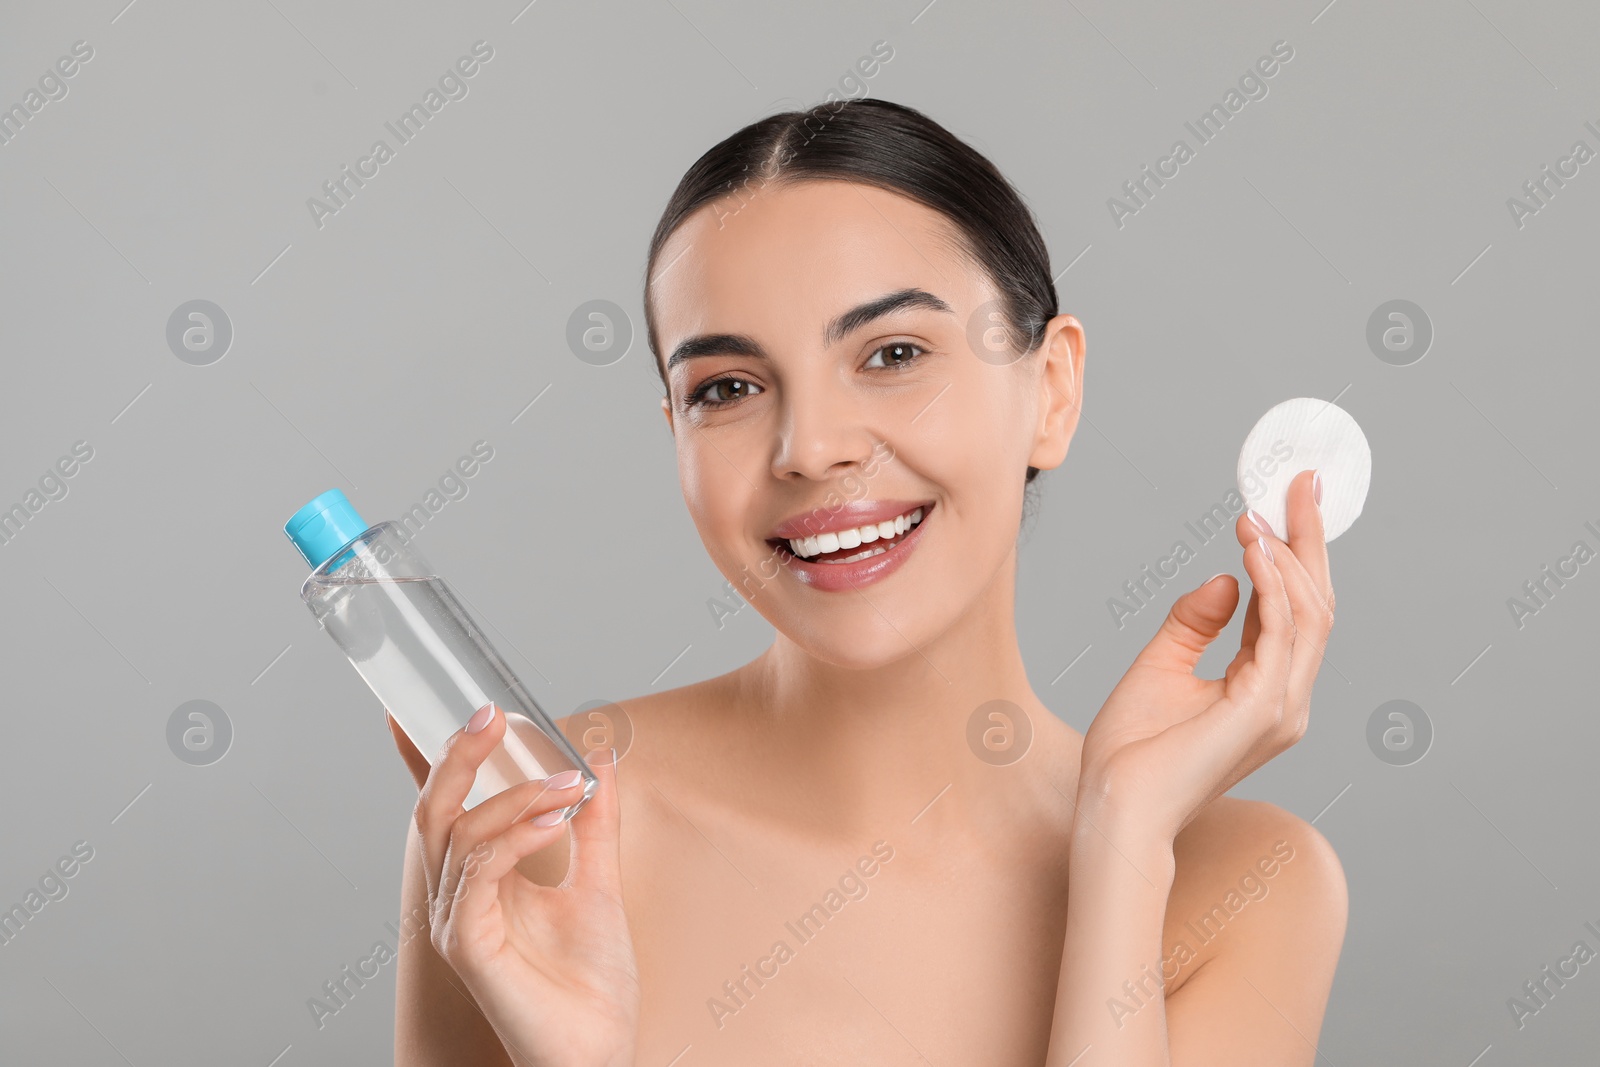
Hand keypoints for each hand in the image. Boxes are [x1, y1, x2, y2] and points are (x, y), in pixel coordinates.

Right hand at [392, 703, 639, 1066]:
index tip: (416, 708)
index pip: (445, 808)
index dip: (424, 758)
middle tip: (494, 717)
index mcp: (478, 879)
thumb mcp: (600, 881)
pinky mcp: (467, 945)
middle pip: (435, 809)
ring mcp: (454, 921)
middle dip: (460, 755)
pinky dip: (513, 839)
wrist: (599, 1048)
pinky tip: (553, 822)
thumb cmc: (591, 982)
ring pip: (459, 833)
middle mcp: (455, 896)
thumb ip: (597, 821)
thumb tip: (601, 757)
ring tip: (567, 786)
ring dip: (515, 797)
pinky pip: (475, 876)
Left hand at [1076, 469, 1334, 845]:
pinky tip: (1254, 550)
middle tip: (1300, 482)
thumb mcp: (1161, 666)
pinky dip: (1273, 585)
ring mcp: (1282, 708)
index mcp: (1267, 692)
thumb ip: (1195, 623)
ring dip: (1287, 555)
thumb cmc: (1132, 752)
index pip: (1295, 611)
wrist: (1114, 807)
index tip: (1287, 500)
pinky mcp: (1263, 709)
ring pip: (1308, 614)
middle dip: (1309, 539)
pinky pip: (1281, 633)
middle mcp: (1287, 700)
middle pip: (1315, 605)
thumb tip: (1224, 579)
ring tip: (1258, 512)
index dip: (1296, 554)